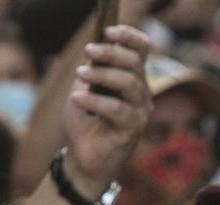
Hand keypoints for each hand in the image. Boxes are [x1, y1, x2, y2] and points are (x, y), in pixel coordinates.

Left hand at [63, 25, 152, 196]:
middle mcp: (141, 93)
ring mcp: (140, 112)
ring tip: (80, 75)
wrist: (82, 158)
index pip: (142, 50)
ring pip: (129, 84)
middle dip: (110, 53)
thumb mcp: (83, 89)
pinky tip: (77, 99)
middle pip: (135, 63)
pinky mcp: (133, 130)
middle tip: (88, 52)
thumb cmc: (85, 123)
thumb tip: (95, 55)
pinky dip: (95, 102)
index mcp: (132, 78)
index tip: (108, 32)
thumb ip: (91, 72)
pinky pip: (117, 109)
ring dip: (102, 76)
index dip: (129, 37)